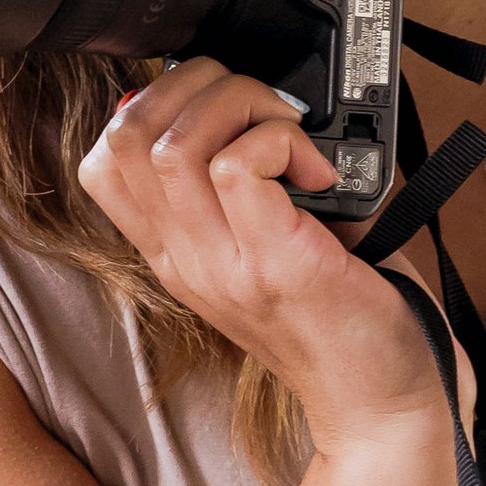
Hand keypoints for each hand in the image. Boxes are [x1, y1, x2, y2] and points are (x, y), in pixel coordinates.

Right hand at [78, 62, 470, 447]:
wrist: (382, 401)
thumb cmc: (341, 316)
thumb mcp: (268, 247)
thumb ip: (246, 187)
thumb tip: (248, 99)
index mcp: (178, 251)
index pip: (103, 160)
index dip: (151, 102)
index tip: (215, 101)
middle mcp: (186, 260)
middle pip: (127, 134)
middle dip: (196, 83)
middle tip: (259, 103)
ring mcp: (223, 266)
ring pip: (175, 142)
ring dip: (242, 105)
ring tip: (290, 132)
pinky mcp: (275, 265)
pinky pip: (238, 166)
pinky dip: (281, 142)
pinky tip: (318, 171)